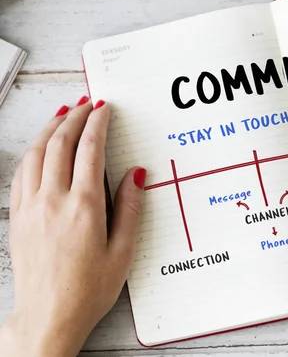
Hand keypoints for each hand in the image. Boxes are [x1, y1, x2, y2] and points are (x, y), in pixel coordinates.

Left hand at [0, 97, 145, 356]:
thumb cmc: (88, 290)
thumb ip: (131, 208)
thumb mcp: (123, 252)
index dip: (98, 123)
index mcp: (84, 207)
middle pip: (60, 143)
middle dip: (75, 117)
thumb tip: (136, 174)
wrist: (47, 316)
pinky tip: (40, 147)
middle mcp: (54, 200)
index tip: (104, 108)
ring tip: (63, 114)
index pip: (90, 150)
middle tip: (87, 103)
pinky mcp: (19, 217)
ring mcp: (31, 207)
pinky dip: (33, 151)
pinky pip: (22, 172)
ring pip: (37, 153)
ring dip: (51, 128)